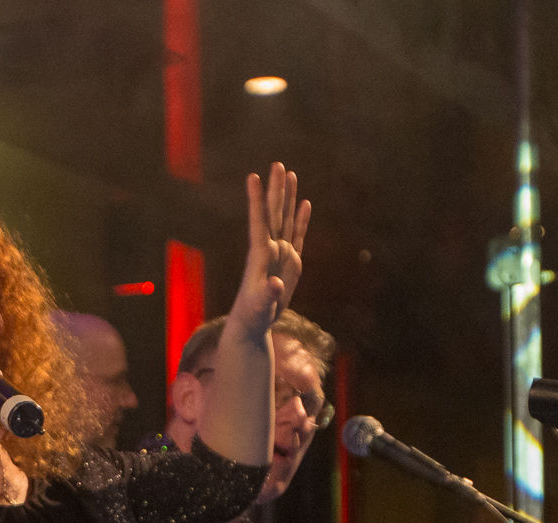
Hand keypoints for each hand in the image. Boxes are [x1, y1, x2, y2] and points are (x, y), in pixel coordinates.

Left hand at [227, 162, 310, 338]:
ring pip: (285, 219)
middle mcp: (270, 248)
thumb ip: (267, 294)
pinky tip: (304, 203)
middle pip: (273, 213)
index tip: (253, 177)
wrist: (253, 322)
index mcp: (260, 254)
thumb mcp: (259, 305)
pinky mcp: (291, 261)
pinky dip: (300, 219)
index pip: (258, 221)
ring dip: (288, 197)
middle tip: (278, 164)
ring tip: (290, 174)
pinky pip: (297, 234)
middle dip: (276, 189)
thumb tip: (275, 284)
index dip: (256, 200)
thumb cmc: (253, 315)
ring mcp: (281, 253)